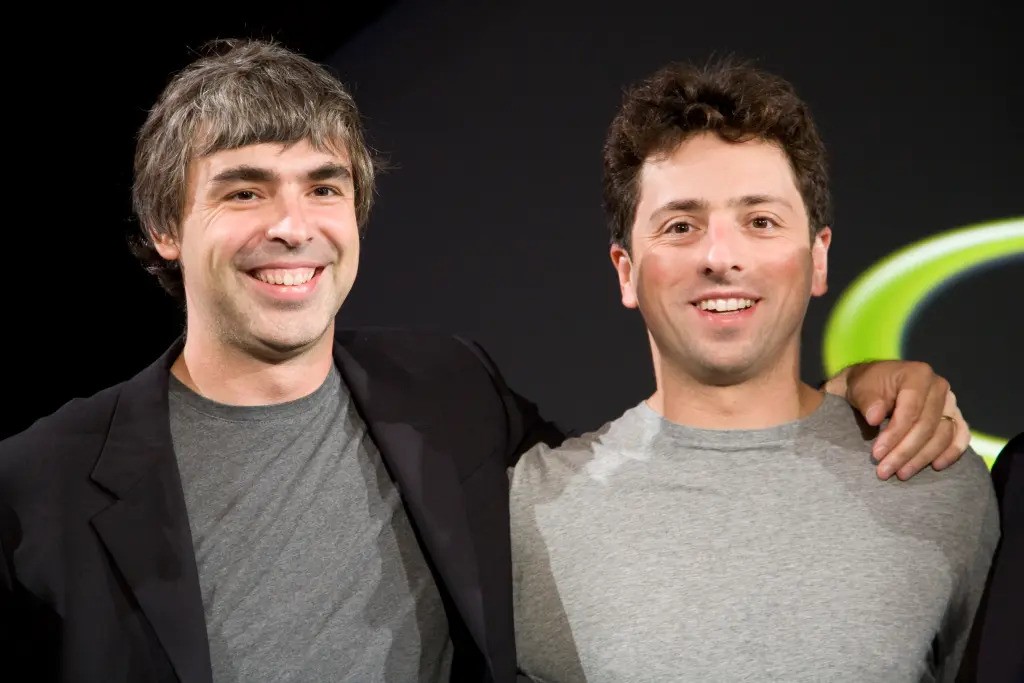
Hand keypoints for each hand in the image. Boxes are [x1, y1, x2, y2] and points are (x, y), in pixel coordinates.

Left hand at [822, 360, 969, 480]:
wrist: (875, 385)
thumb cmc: (867, 386)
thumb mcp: (860, 388)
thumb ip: (868, 401)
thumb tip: (875, 418)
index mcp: (918, 374)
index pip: (911, 411)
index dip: (894, 435)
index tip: (877, 454)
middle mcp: (939, 386)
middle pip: (927, 426)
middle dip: (905, 452)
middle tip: (885, 470)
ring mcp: (950, 402)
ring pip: (943, 435)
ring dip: (922, 458)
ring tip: (901, 474)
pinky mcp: (954, 416)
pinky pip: (960, 436)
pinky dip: (951, 452)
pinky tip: (936, 466)